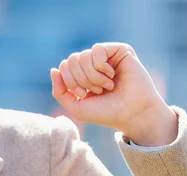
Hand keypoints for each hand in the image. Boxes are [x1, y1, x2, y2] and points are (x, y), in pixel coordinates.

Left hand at [51, 43, 177, 145]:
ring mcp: (108, 56)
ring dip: (93, 76)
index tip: (85, 95)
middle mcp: (96, 64)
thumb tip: (54, 69)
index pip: (64, 66)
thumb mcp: (77, 107)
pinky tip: (112, 75)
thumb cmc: (109, 113)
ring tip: (107, 86)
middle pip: (72, 60)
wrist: (133, 114)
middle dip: (81, 79)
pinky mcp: (119, 50)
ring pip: (83, 56)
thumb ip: (60, 92)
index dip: (70, 82)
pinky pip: (97, 49)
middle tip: (98, 91)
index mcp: (85, 75)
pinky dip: (101, 67)